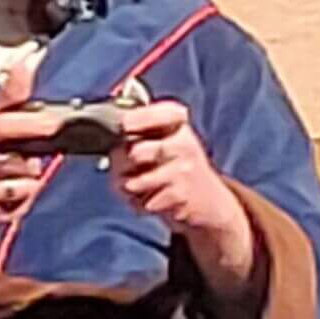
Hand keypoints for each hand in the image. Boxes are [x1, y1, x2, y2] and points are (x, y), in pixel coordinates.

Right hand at [0, 62, 64, 293]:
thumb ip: (11, 98)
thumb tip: (28, 61)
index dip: (28, 125)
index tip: (53, 125)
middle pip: (15, 161)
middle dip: (30, 166)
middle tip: (26, 166)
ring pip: (19, 188)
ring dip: (27, 188)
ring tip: (15, 184)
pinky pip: (14, 210)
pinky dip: (18, 207)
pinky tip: (7, 201)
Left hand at [111, 100, 255, 298]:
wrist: (207, 200)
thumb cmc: (174, 166)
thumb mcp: (163, 140)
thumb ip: (138, 130)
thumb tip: (111, 126)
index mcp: (178, 122)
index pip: (160, 113)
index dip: (138, 119)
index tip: (124, 125)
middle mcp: (185, 142)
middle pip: (135, 152)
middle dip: (120, 166)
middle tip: (123, 169)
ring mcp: (184, 169)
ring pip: (136, 181)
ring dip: (129, 189)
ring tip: (138, 187)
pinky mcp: (181, 194)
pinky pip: (144, 202)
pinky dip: (141, 205)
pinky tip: (152, 200)